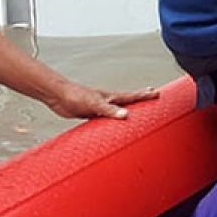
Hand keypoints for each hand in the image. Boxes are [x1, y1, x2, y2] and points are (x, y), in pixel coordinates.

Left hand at [44, 82, 159, 119]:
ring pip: (118, 109)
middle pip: (128, 100)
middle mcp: (108, 101)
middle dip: (141, 97)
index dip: (145, 96)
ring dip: (128, 109)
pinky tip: (112, 123)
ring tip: (137, 110)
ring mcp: (100, 107)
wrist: (58, 96)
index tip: (157, 93)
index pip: (132, 96)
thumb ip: (109, 110)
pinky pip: (106, 118)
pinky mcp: (90, 113)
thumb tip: (126, 115)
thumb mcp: (94, 104)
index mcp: (111, 97)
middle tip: (152, 93)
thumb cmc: (75, 96)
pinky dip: (112, 119)